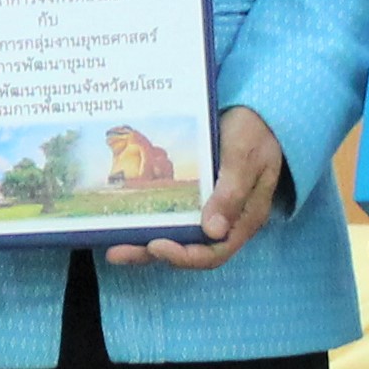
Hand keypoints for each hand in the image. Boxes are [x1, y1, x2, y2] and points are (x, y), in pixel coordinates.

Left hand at [102, 106, 286, 272]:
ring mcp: (209, 210)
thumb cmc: (255, 131)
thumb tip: (213, 231)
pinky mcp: (195, 197)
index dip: (184, 256)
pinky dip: (150, 222)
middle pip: (189, 251)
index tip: (156, 245)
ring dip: (145, 244)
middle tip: (117, 252)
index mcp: (244, 219)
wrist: (255, 112)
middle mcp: (225, 221)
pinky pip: (172, 216)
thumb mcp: (246, 156)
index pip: (215, 252)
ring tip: (113, 247)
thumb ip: (232, 192)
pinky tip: (125, 220)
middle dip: (153, 254)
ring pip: (177, 237)